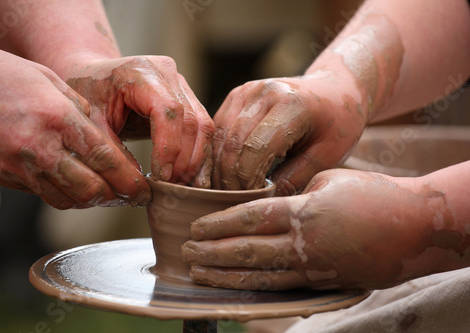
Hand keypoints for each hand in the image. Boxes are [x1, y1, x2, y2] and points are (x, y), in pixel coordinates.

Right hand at [0, 45, 148, 208]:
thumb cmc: (3, 75)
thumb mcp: (53, 84)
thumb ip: (82, 116)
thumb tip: (109, 147)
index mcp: (58, 118)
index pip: (105, 160)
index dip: (131, 181)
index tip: (145, 190)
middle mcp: (39, 147)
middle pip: (91, 190)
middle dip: (117, 197)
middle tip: (130, 194)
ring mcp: (18, 166)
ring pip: (67, 200)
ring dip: (92, 200)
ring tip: (105, 192)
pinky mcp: (3, 177)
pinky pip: (43, 195)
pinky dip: (64, 195)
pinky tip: (73, 184)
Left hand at [64, 55, 214, 187]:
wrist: (91, 75)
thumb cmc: (87, 95)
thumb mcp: (91, 123)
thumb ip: (113, 151)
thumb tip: (139, 185)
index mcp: (139, 72)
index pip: (167, 111)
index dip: (169, 148)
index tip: (161, 177)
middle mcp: (166, 73)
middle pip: (191, 120)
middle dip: (185, 159)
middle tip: (173, 187)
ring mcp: (180, 84)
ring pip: (203, 124)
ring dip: (197, 159)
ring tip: (183, 186)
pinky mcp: (187, 97)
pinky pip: (201, 127)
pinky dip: (199, 154)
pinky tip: (192, 177)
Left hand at [182, 169, 448, 289]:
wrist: (413, 226)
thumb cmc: (371, 194)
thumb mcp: (327, 179)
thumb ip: (293, 192)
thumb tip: (265, 202)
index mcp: (304, 211)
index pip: (251, 217)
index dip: (219, 223)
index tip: (196, 226)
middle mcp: (304, 243)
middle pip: (247, 250)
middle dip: (213, 252)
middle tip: (186, 251)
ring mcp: (312, 267)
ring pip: (259, 275)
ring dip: (225, 274)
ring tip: (199, 272)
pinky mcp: (320, 282)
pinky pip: (279, 287)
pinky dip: (252, 286)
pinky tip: (234, 285)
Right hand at [212, 71, 366, 193]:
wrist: (334, 90)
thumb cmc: (337, 124)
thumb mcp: (328, 156)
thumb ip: (295, 178)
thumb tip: (259, 200)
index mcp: (291, 104)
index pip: (255, 148)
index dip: (248, 180)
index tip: (253, 200)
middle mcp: (264, 92)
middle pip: (232, 142)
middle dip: (229, 177)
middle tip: (234, 202)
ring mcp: (247, 91)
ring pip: (219, 136)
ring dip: (218, 167)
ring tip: (227, 192)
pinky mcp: (237, 95)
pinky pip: (218, 129)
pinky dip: (216, 153)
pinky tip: (223, 174)